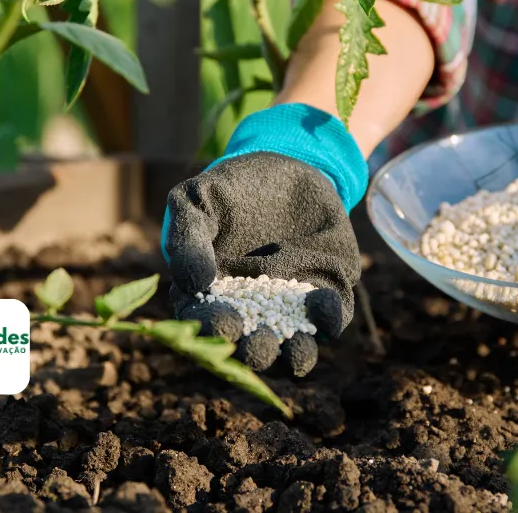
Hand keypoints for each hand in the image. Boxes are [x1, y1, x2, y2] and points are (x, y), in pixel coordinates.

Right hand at [161, 103, 367, 375]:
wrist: (286, 163)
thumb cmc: (230, 187)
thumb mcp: (196, 200)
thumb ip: (187, 239)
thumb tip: (196, 282)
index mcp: (210, 297)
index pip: (206, 324)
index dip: (213, 329)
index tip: (224, 321)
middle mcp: (250, 312)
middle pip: (250, 346)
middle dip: (254, 350)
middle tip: (258, 340)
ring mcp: (290, 308)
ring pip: (292, 347)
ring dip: (295, 353)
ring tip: (296, 347)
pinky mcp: (325, 294)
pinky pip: (330, 319)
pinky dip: (329, 318)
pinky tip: (322, 301)